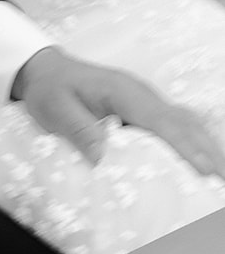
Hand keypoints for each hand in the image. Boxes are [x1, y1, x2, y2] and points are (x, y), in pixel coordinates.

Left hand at [12, 47, 224, 177]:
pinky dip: (195, 144)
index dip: (184, 147)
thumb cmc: (51, 90)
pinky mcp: (146, 111)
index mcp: (123, 92)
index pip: (160, 121)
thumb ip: (80, 130)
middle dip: (206, 152)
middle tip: (220, 183)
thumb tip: (104, 157)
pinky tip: (203, 164)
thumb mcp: (56, 109)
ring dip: (206, 149)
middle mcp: (142, 95)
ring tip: (218, 179)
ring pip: (186, 125)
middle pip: (183, 123)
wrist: (46, 71)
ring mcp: (147, 102)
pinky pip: (178, 127)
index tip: (203, 170)